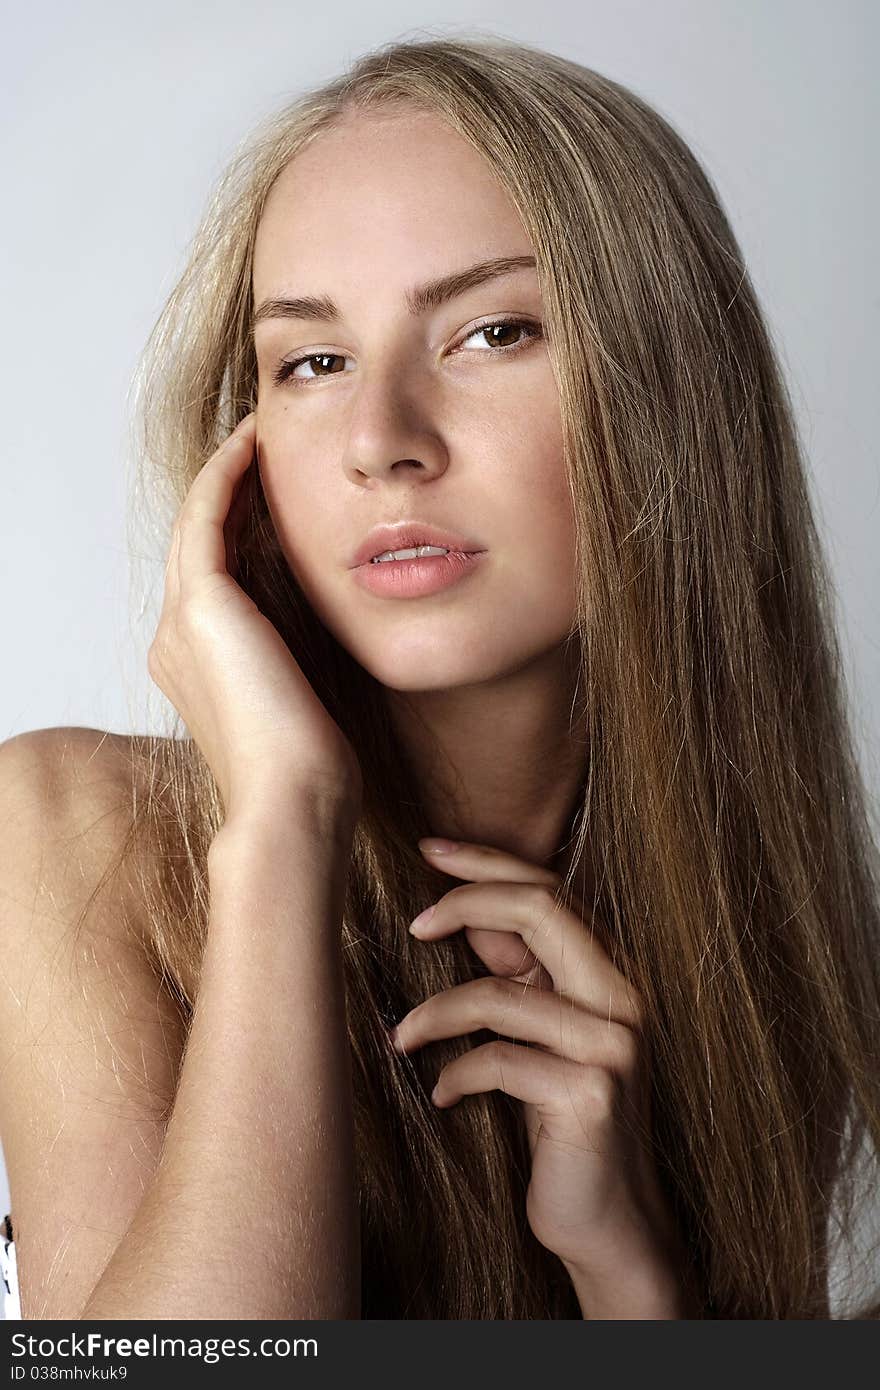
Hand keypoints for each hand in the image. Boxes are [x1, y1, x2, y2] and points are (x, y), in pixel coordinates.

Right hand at [147, 413, 362, 819]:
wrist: (292, 801)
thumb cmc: (312, 769)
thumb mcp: (307, 699)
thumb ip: (304, 657)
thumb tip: (341, 628)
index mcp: (196, 664)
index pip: (212, 575)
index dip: (235, 526)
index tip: (273, 492)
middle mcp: (175, 639)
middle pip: (196, 542)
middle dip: (226, 491)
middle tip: (261, 445)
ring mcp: (179, 622)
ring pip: (195, 522)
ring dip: (224, 473)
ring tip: (257, 434)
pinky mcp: (200, 605)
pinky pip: (206, 516)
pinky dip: (226, 476)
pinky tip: (253, 445)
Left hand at [390, 837, 689, 1312]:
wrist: (609, 1222)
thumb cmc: (563, 1124)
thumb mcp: (542, 1039)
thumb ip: (521, 976)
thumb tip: (468, 915)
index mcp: (609, 976)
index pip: (550, 890)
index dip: (487, 862)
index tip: (429, 848)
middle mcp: (622, 1000)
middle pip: (540, 909)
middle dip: (466, 900)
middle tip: (412, 922)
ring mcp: (612, 1047)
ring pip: (499, 993)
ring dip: (434, 1014)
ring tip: (404, 1038)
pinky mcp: (590, 1095)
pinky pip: (496, 1060)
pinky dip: (455, 1074)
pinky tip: (441, 1097)